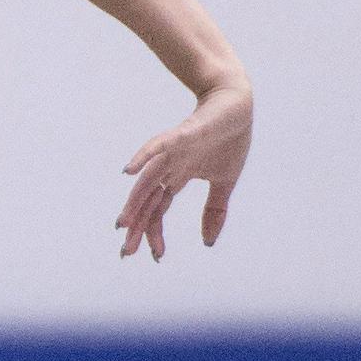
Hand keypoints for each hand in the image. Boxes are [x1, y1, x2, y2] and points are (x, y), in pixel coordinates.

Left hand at [115, 81, 249, 261]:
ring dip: (134, 201)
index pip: (158, 211)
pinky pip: (158, 147)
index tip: (155, 256)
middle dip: (136, 226)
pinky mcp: (181, 135)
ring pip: (147, 180)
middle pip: (146, 201)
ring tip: (123, 223)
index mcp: (177, 179)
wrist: (237, 103)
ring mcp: (172, 152)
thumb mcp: (225, 182)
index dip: (153, 232)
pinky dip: (143, 157)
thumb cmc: (227, 139)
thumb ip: (214, 211)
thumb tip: (207, 243)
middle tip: (126, 251)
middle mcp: (169, 168)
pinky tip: (129, 171)